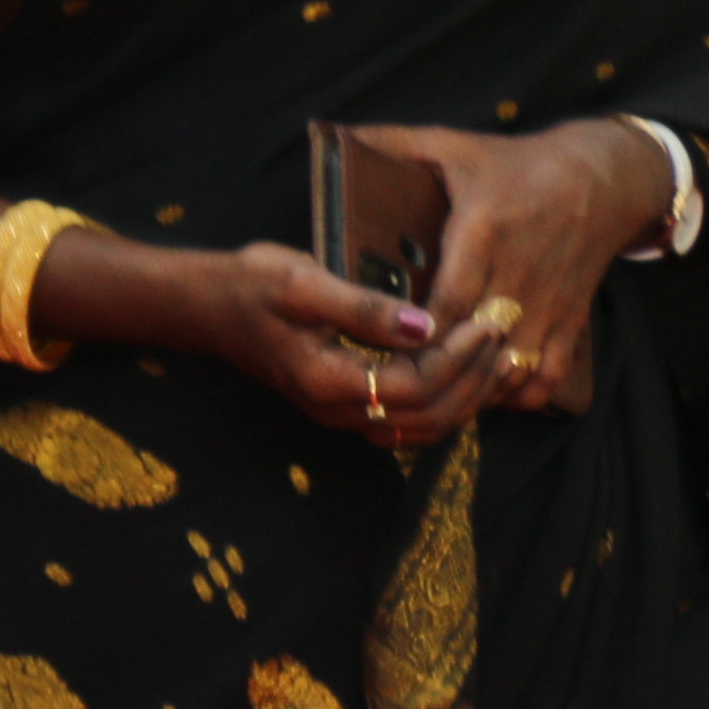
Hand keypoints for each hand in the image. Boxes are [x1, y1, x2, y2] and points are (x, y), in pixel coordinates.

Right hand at [196, 239, 513, 445]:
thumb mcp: (301, 282)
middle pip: (428, 417)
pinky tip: (465, 372)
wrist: (204, 305)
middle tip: (504, 338)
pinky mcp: (348, 405)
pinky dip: (447, 402)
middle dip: (474, 380)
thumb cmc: (248, 284)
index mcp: (327, 380)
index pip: (414, 386)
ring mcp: (342, 413)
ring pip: (425, 427)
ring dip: (468, 396)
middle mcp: (337, 410)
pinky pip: (411, 420)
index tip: (484, 321)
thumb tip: (425, 325)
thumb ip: (363, 308)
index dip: (457, 358)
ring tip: (497, 357)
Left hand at [368, 119, 668, 415]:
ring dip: (471, 387)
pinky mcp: (571, 322)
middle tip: (389, 381)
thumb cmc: (515, 164)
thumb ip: (389, 143)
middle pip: (474, 340)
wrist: (602, 180)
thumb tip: (330, 134)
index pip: (447, 298)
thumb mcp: (452, 144)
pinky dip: (513, 394)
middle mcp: (520, 274)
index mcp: (484, 230)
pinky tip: (479, 393)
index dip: (414, 331)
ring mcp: (549, 304)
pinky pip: (546, 377)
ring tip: (427, 393)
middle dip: (434, 367)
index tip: (376, 346)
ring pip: (511, 367)